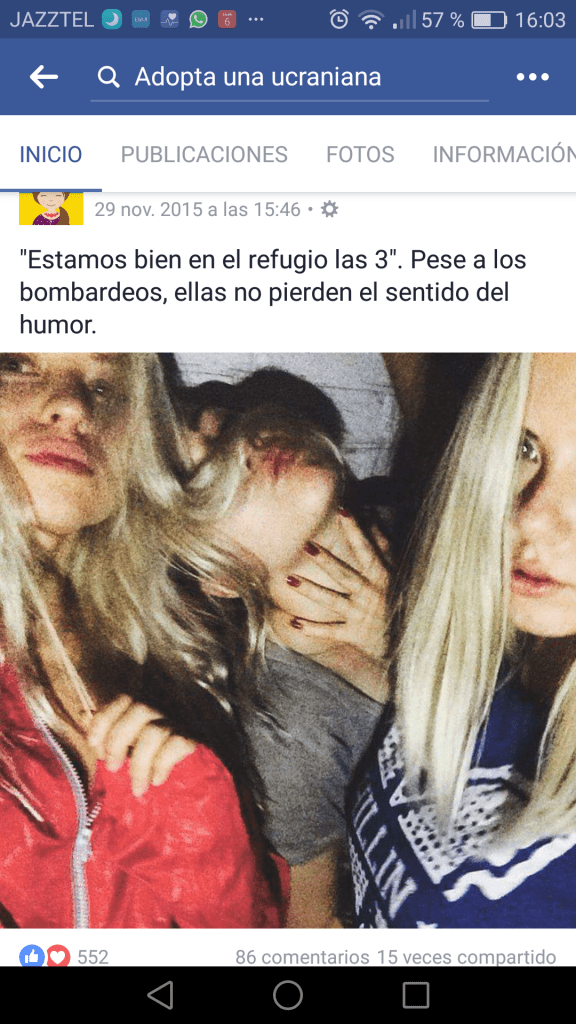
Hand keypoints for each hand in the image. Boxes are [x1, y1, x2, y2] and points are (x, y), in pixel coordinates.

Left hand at [87, 695, 196, 797]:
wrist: (206, 758)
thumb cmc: (161, 745)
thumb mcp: (137, 732)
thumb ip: (117, 726)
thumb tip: (85, 719)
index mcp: (148, 698)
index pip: (123, 699)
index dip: (104, 720)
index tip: (94, 746)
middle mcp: (165, 704)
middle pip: (138, 712)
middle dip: (118, 742)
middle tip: (112, 768)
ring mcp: (181, 718)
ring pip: (154, 733)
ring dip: (139, 764)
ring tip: (136, 789)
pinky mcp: (197, 735)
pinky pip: (178, 745)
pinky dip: (163, 765)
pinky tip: (158, 779)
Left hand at [267, 510, 390, 700]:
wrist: (407, 641)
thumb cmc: (398, 600)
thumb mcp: (396, 572)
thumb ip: (384, 545)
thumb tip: (372, 516)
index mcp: (381, 577)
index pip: (367, 550)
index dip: (356, 531)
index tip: (343, 510)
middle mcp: (370, 595)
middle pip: (346, 575)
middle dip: (327, 561)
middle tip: (307, 546)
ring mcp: (360, 615)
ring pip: (332, 601)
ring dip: (311, 590)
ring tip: (289, 579)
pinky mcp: (353, 633)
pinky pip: (330, 631)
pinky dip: (312, 629)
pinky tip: (292, 622)